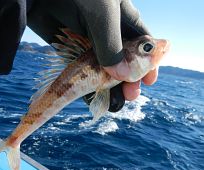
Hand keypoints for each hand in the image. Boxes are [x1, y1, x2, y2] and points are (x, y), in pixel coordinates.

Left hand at [27, 0, 150, 111]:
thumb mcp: (102, 14)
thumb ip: (113, 45)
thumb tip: (123, 76)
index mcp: (123, 19)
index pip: (142, 44)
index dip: (147, 63)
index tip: (149, 81)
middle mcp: (109, 34)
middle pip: (125, 62)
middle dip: (130, 79)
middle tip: (131, 94)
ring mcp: (90, 46)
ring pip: (106, 72)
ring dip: (112, 88)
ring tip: (116, 102)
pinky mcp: (73, 55)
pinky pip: (85, 75)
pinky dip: (90, 88)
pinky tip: (96, 99)